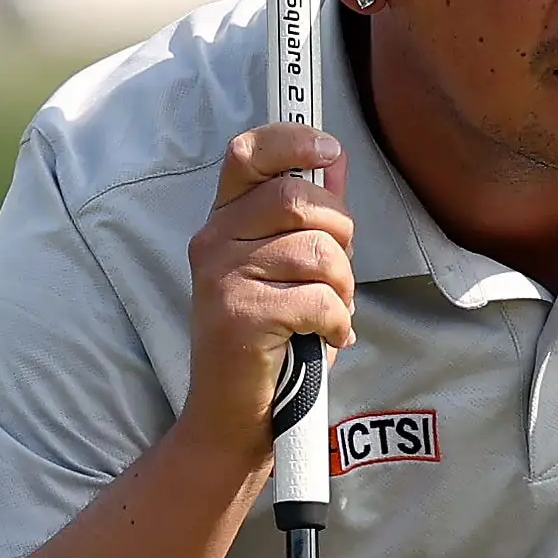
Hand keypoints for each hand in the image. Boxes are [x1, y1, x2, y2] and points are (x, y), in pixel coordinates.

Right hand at [182, 125, 354, 467]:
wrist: (233, 417)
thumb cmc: (270, 341)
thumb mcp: (288, 270)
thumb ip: (308, 215)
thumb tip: (333, 158)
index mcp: (223, 221)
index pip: (248, 153)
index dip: (291, 139)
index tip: (328, 148)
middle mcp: (214, 240)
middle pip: (299, 199)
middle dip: (341, 235)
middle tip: (339, 276)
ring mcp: (222, 276)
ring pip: (317, 251)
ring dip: (343, 286)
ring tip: (332, 312)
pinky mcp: (239, 315)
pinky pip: (318, 298)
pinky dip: (338, 321)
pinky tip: (330, 337)